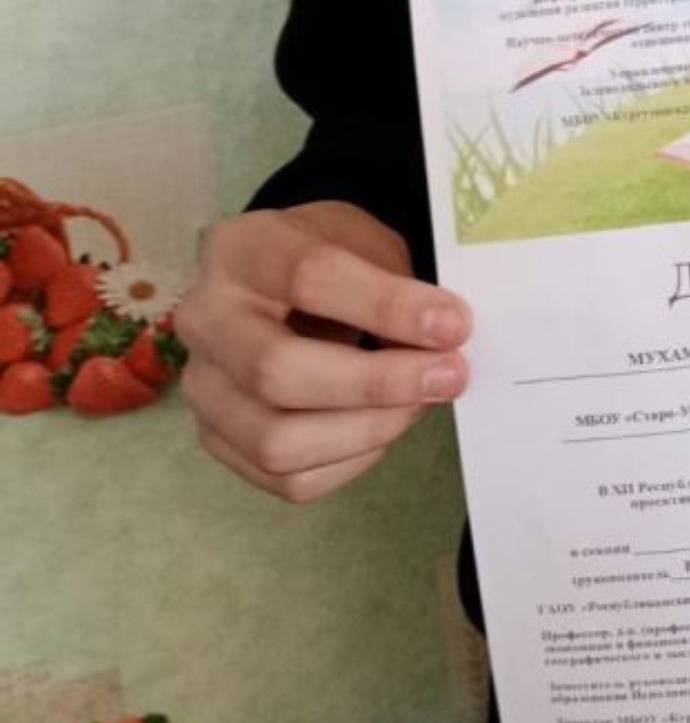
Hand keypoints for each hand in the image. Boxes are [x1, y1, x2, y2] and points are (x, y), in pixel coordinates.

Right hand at [175, 201, 471, 502]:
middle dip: (377, 383)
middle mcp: (204, 320)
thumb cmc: (335, 264)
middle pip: (275, 372)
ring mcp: (204, 388)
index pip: (308, 277)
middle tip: (447, 376)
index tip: (452, 324)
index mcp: (241, 250)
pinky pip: (289, 479)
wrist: (287, 289)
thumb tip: (444, 337)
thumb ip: (399, 283)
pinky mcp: (220, 440)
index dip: (388, 306)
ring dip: (368, 430)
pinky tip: (382, 426)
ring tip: (417, 403)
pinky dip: (352, 461)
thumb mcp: (367, 244)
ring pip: (277, 441)